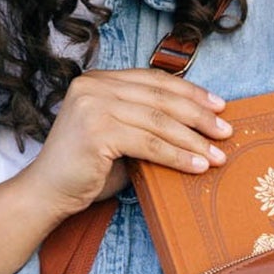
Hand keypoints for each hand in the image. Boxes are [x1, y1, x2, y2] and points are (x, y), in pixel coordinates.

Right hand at [23, 67, 233, 219]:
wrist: (47, 193)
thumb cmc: (87, 169)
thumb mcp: (121, 137)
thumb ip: (147, 124)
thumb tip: (198, 127)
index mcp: (99, 80)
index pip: (154, 80)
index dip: (190, 92)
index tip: (219, 106)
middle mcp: (94, 85)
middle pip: (161, 97)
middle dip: (199, 115)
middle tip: (225, 131)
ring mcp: (93, 105)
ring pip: (159, 121)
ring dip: (194, 140)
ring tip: (218, 156)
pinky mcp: (96, 130)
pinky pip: (150, 143)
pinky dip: (178, 156)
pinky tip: (197, 166)